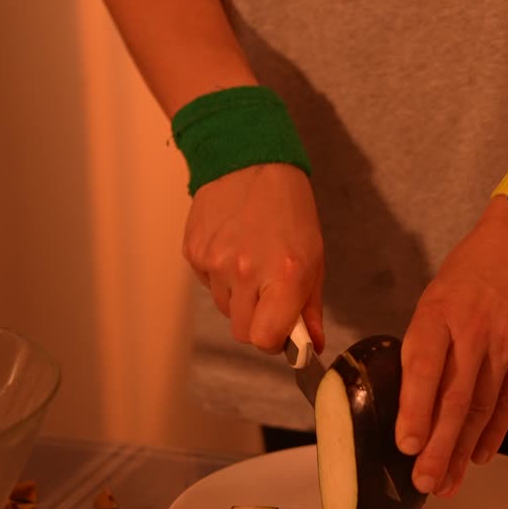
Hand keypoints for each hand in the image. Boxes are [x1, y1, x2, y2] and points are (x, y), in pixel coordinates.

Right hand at [182, 163, 324, 352]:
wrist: (249, 161)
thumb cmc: (289, 209)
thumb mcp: (314, 257)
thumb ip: (310, 307)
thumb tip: (311, 346)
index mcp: (283, 275)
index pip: (264, 340)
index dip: (273, 340)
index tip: (282, 328)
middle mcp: (245, 272)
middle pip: (242, 332)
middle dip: (257, 321)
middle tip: (268, 293)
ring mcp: (214, 262)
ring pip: (225, 308)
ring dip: (238, 297)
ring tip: (250, 260)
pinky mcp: (193, 252)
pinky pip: (207, 284)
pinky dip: (219, 276)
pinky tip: (232, 247)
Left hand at [394, 200, 507, 496]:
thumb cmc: (469, 276)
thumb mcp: (433, 301)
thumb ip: (423, 348)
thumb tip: (409, 404)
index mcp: (438, 315)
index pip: (425, 369)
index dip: (415, 411)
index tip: (406, 445)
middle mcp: (474, 330)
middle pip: (455, 399)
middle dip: (438, 447)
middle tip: (423, 482)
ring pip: (483, 408)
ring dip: (462, 450)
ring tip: (446, 482)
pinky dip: (494, 432)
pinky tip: (479, 456)